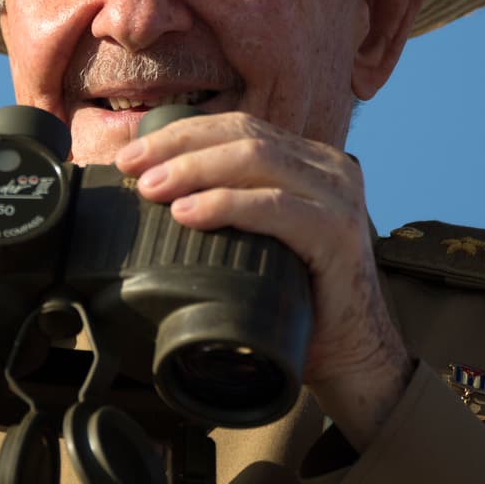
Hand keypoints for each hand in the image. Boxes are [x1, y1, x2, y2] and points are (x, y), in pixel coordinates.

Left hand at [114, 112, 412, 449]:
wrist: (352, 356)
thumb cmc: (297, 301)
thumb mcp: (260, 239)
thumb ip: (230, 208)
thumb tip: (155, 194)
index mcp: (309, 161)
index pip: (239, 128)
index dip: (182, 133)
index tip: (133, 152)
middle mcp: (328, 167)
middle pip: (244, 134)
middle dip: (179, 145)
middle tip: (132, 166)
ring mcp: (338, 196)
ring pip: (256, 159)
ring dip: (194, 169)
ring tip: (152, 188)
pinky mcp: (339, 231)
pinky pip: (275, 205)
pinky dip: (225, 204)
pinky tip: (189, 212)